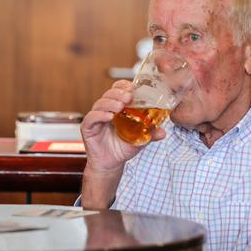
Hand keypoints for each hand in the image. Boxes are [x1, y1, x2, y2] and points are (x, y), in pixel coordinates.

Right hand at [80, 80, 164, 207]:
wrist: (111, 164)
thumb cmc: (122, 148)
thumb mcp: (140, 139)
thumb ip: (150, 133)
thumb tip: (163, 131)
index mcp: (116, 108)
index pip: (117, 90)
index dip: (123, 86)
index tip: (132, 88)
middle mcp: (105, 110)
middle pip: (108, 94)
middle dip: (118, 93)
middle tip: (128, 97)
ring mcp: (96, 118)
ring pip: (99, 104)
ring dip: (109, 103)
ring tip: (119, 107)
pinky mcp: (87, 128)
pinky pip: (91, 118)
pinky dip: (99, 115)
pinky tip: (108, 117)